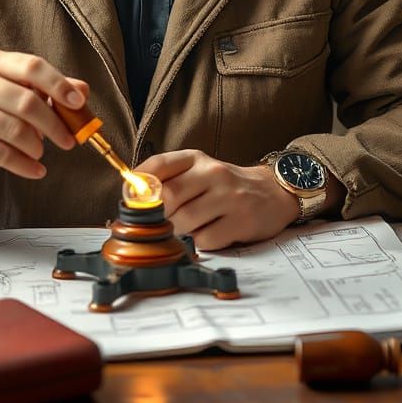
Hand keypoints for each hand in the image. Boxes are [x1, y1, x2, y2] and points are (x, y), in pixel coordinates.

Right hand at [0, 50, 85, 179]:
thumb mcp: (20, 91)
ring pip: (16, 130)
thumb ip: (52, 89)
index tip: (78, 103)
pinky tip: (36, 169)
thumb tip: (82, 91)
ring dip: (37, 146)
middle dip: (54, 124)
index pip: (32, 66)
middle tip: (69, 140)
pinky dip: (25, 165)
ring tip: (41, 151)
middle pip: (27, 102)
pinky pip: (3, 154)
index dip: (59, 84)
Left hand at [134, 149, 298, 250]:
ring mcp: (229, 197)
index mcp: (197, 159)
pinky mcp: (241, 222)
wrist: (273, 192)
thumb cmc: (225, 186)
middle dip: (156, 216)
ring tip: (183, 230)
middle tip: (155, 225)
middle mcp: (213, 173)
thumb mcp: (199, 171)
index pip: (158, 165)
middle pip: (168, 197)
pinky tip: (206, 235)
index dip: (137, 185)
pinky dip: (198, 243)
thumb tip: (132, 199)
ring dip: (176, 232)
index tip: (129, 200)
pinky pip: (205, 240)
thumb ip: (168, 180)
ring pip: (184, 221)